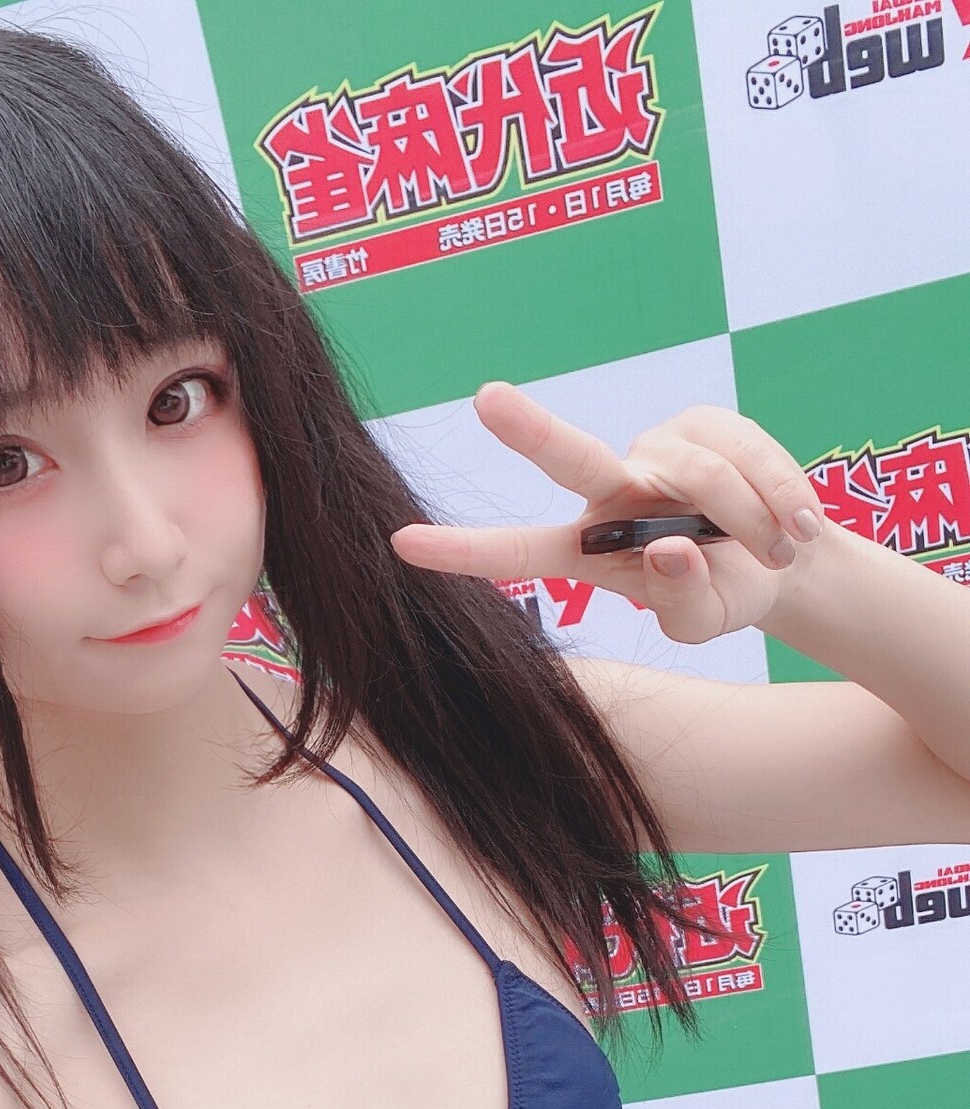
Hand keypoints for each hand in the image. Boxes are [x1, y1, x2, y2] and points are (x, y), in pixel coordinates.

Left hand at [390, 383, 825, 644]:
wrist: (787, 559)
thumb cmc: (727, 592)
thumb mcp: (705, 622)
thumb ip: (682, 599)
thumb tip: (668, 548)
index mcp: (589, 550)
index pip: (518, 551)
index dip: (463, 550)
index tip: (401, 543)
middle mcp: (612, 493)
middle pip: (569, 458)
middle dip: (529, 430)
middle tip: (486, 399)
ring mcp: (656, 453)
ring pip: (698, 471)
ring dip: (749, 516)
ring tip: (777, 548)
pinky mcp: (704, 422)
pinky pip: (742, 451)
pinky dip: (777, 492)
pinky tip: (795, 521)